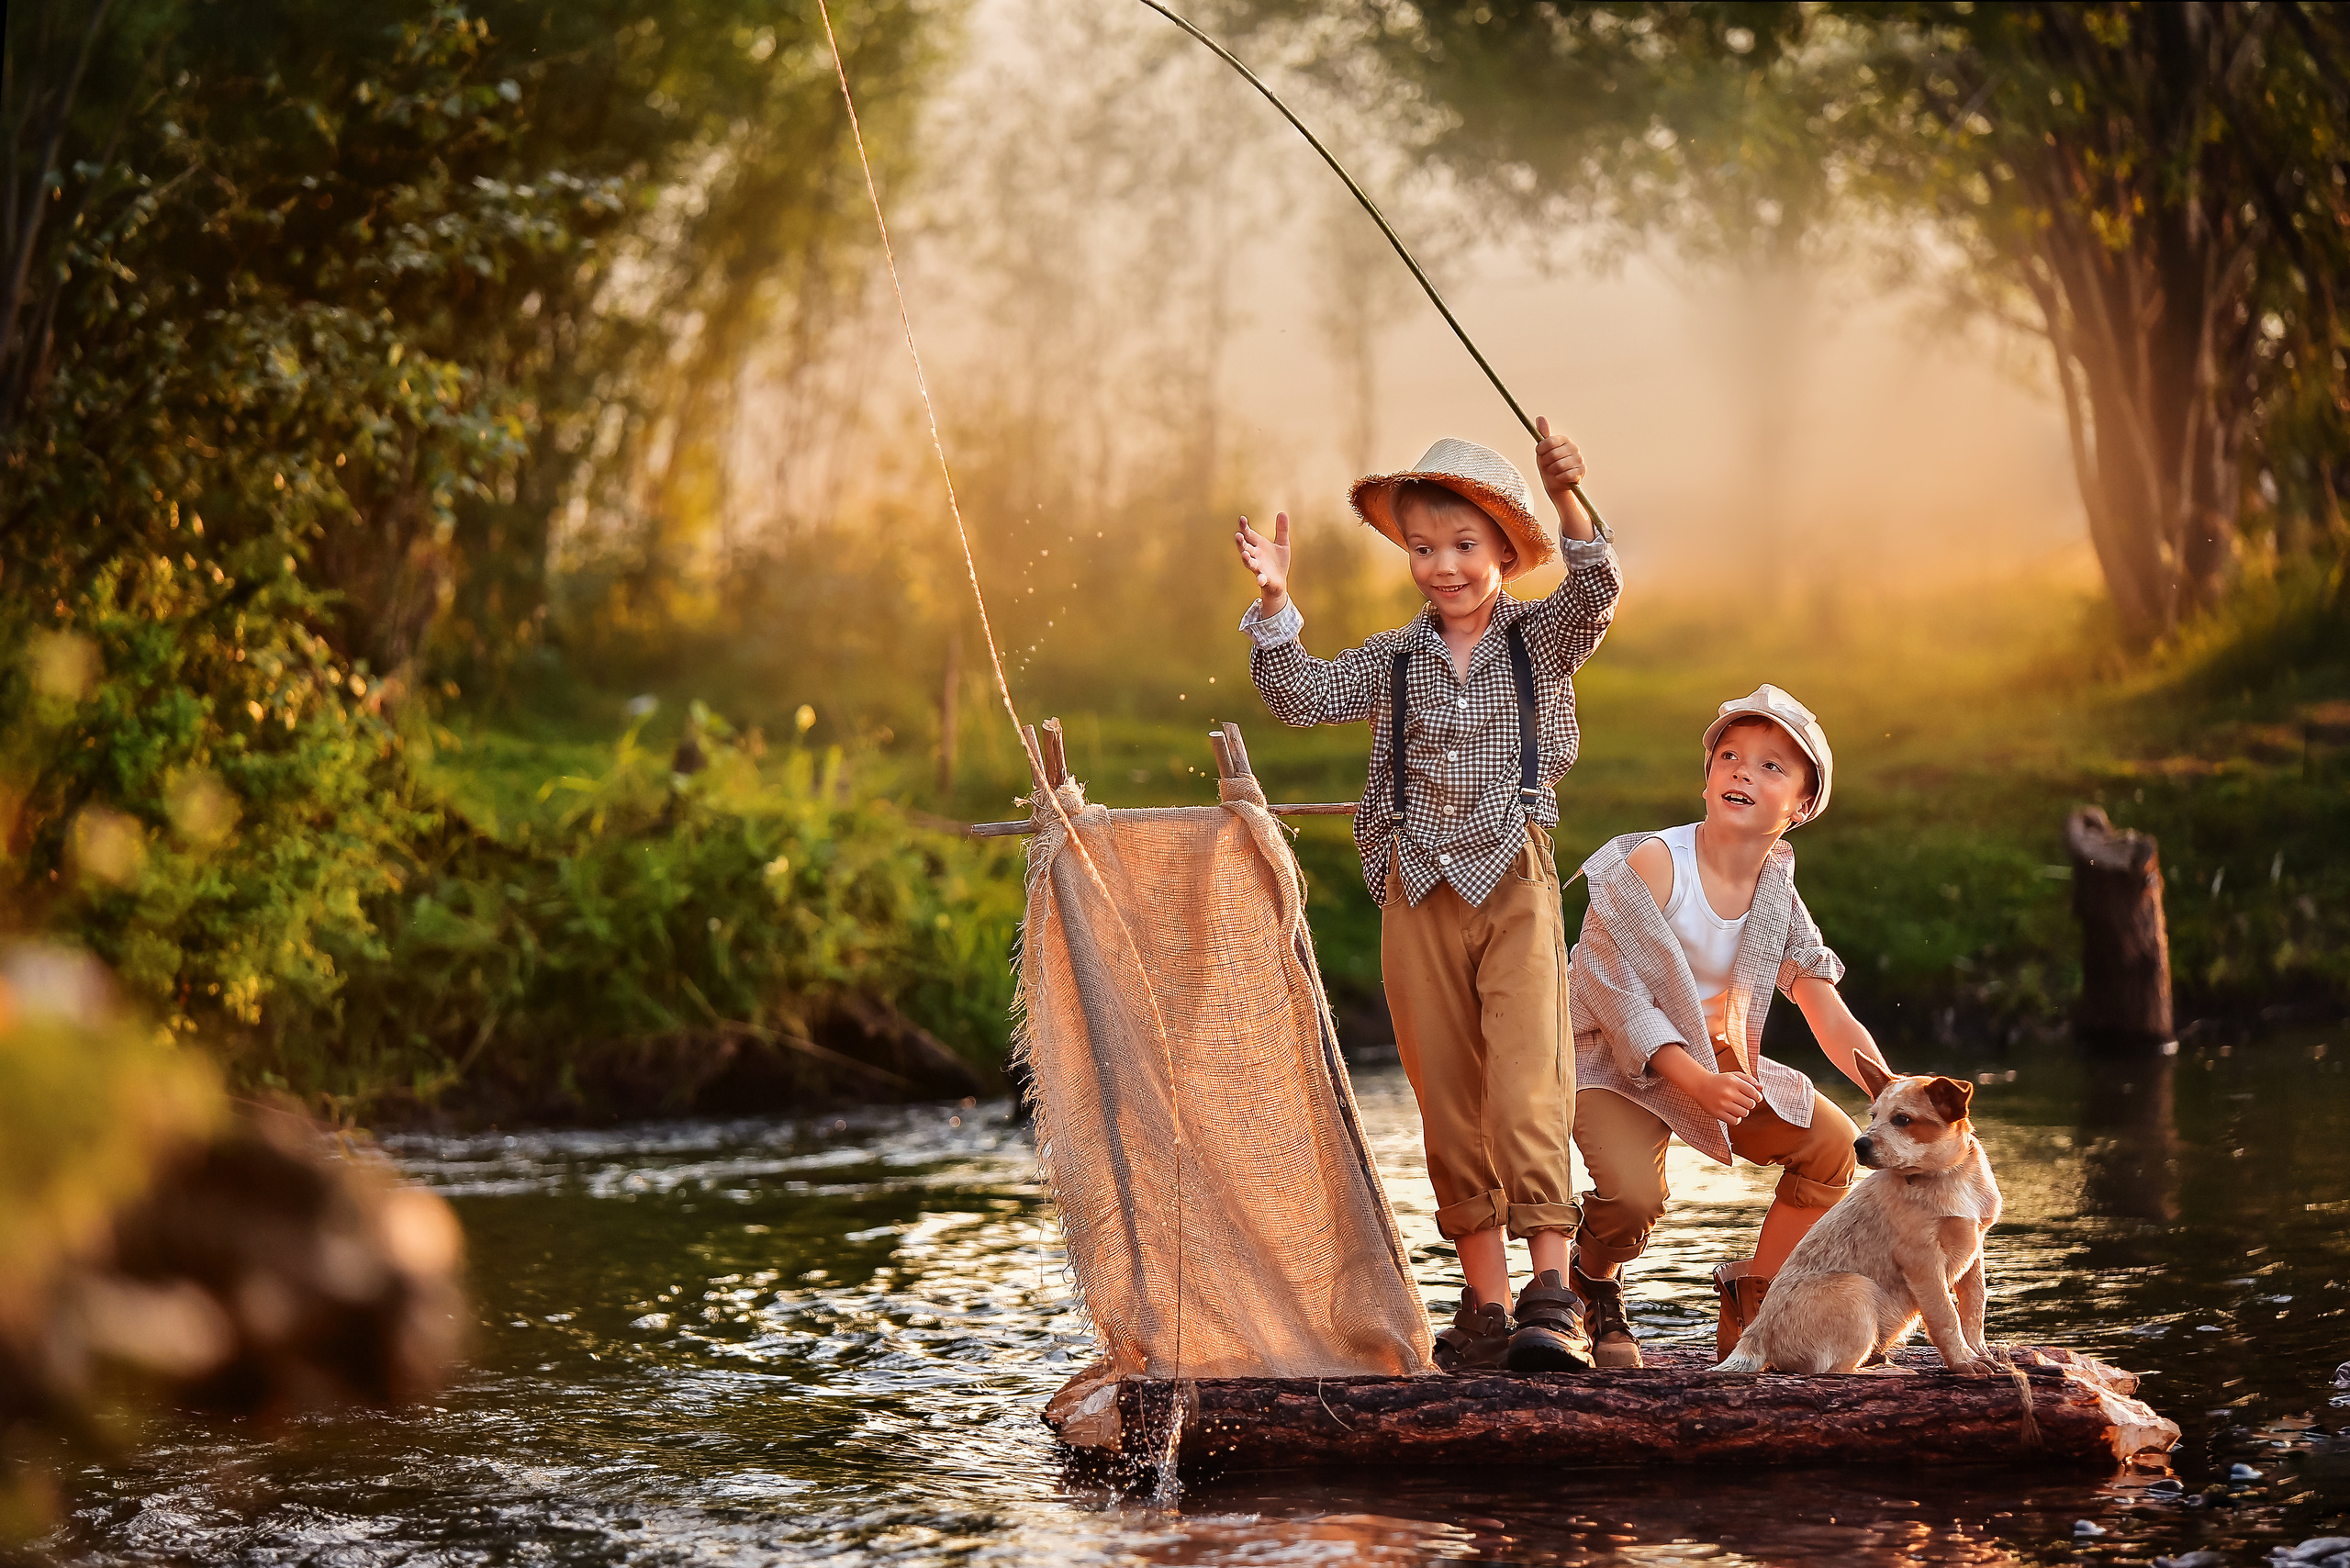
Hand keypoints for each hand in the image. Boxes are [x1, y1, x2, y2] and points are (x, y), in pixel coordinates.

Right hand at [1234, 512, 1290, 612]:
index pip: (1249, 534)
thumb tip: (1282, 512)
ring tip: (1244, 554)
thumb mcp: (1282, 544)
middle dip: (1241, 542)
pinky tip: (1260, 580)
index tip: (1242, 519)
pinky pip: (1260, 579)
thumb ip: (1282, 529)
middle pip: (1245, 547)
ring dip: (1246, 559)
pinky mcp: (1264, 578)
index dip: (1244, 527)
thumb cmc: (1278, 561)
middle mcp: (1256, 555)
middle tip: (1238, 535)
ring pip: (1249, 562)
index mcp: (1258, 545)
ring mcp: (1258, 567)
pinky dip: (1260, 579)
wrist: (1280, 581)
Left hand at [1533, 416, 1593, 540]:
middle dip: (1546, 463)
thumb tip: (1540, 417)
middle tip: (1548, 466)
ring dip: (1552, 472)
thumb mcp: (1542, 450)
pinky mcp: (1582, 471)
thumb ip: (1542, 434)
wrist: (1555, 484)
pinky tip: (1561, 478)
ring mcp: (1579, 459)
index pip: (1549, 442)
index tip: (1540, 454)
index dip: (1541, 450)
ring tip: (1554, 472)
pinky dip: (1560, 479)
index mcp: (1563, 440)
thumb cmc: (1548, 465)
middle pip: (1553, 455)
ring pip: (1559, 466)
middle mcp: (1573, 447)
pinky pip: (1566, 475)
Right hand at [1691, 1070, 1764, 1124]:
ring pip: (1744, 1113)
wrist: (1699, 1085)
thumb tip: (1761, 1088)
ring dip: (1743, 1111)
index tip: (1754, 1097)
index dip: (1757, 1096)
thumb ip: (1749, 1080)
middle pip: (1751, 1104)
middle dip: (1750, 1104)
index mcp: (1733, 1082)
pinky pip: (1735, 1121)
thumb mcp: (1734, 1076)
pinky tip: (1733, 1113)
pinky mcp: (1717, 1113)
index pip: (1754, 1093)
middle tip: (1744, 1101)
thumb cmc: (1719, 1081)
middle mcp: (1728, 1092)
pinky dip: (1737, 1119)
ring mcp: (1722, 1103)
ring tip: (1737, 1107)